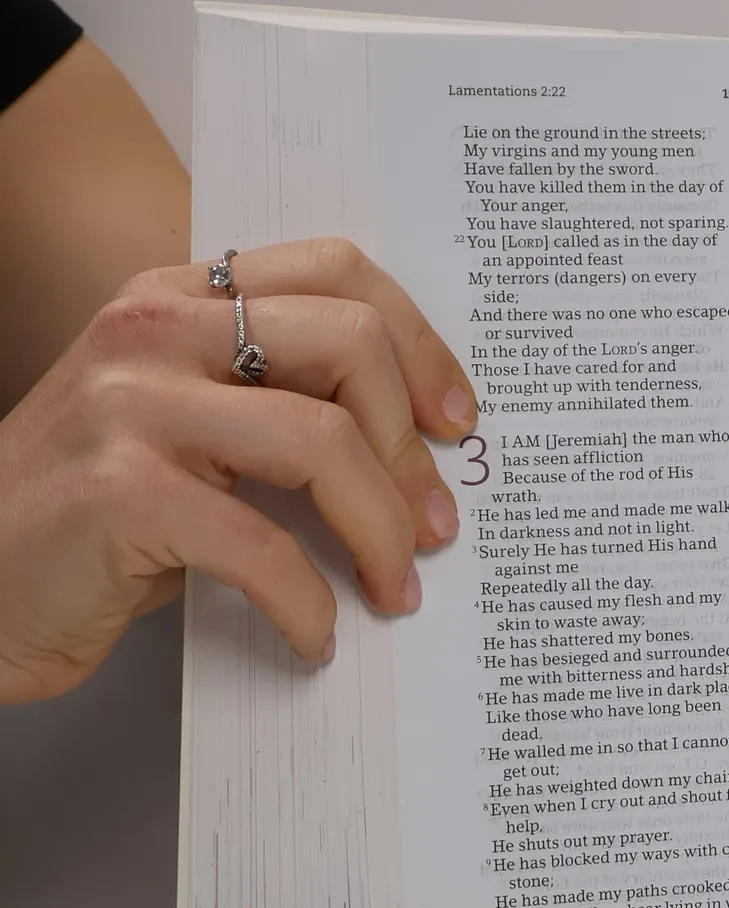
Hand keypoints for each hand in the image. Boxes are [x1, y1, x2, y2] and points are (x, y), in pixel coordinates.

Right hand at [0, 238, 476, 702]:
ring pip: (321, 441)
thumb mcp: (186, 426)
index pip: (337, 272)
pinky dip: (308, 603)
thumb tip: (418, 446)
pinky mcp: (118, 493)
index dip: (421, 346)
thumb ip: (277, 399)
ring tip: (393, 584)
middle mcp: (152, 330)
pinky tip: (315, 636)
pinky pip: (262, 545)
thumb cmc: (92, 516)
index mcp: (179, 296)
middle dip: (410, 446)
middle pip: (347, 344)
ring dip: (380, 528)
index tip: (456, 422)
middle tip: (433, 524)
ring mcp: (129, 405)